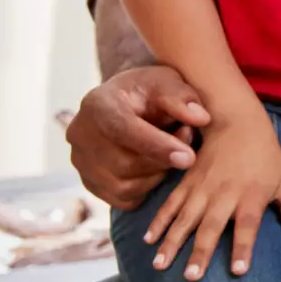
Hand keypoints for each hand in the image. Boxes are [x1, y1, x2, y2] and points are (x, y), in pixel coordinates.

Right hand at [67, 66, 206, 208]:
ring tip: (173, 153)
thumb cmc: (151, 92)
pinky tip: (156, 168)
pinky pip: (123, 199)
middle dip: (163, 160)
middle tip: (189, 145)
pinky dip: (146, 188)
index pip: (122, 130)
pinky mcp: (89, 183)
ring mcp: (81, 162)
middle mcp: (80, 134)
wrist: (128, 103)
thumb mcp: (168, 82)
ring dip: (158, 175)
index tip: (189, 157)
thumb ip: (183, 97)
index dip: (157, 146)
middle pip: (124, 164)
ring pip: (124, 186)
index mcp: (97, 104)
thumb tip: (201, 118)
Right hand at [144, 116, 280, 281]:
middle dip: (201, 251)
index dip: (243, 247)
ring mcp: (202, 187)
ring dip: (172, 242)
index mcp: (252, 194)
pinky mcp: (186, 181)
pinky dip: (158, 221)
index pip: (248, 225)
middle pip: (211, 225)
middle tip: (191, 277)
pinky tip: (147, 241)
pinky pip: (169, 204)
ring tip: (160, 265)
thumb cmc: (266, 156)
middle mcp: (225, 192)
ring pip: (184, 217)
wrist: (236, 122)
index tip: (237, 271)